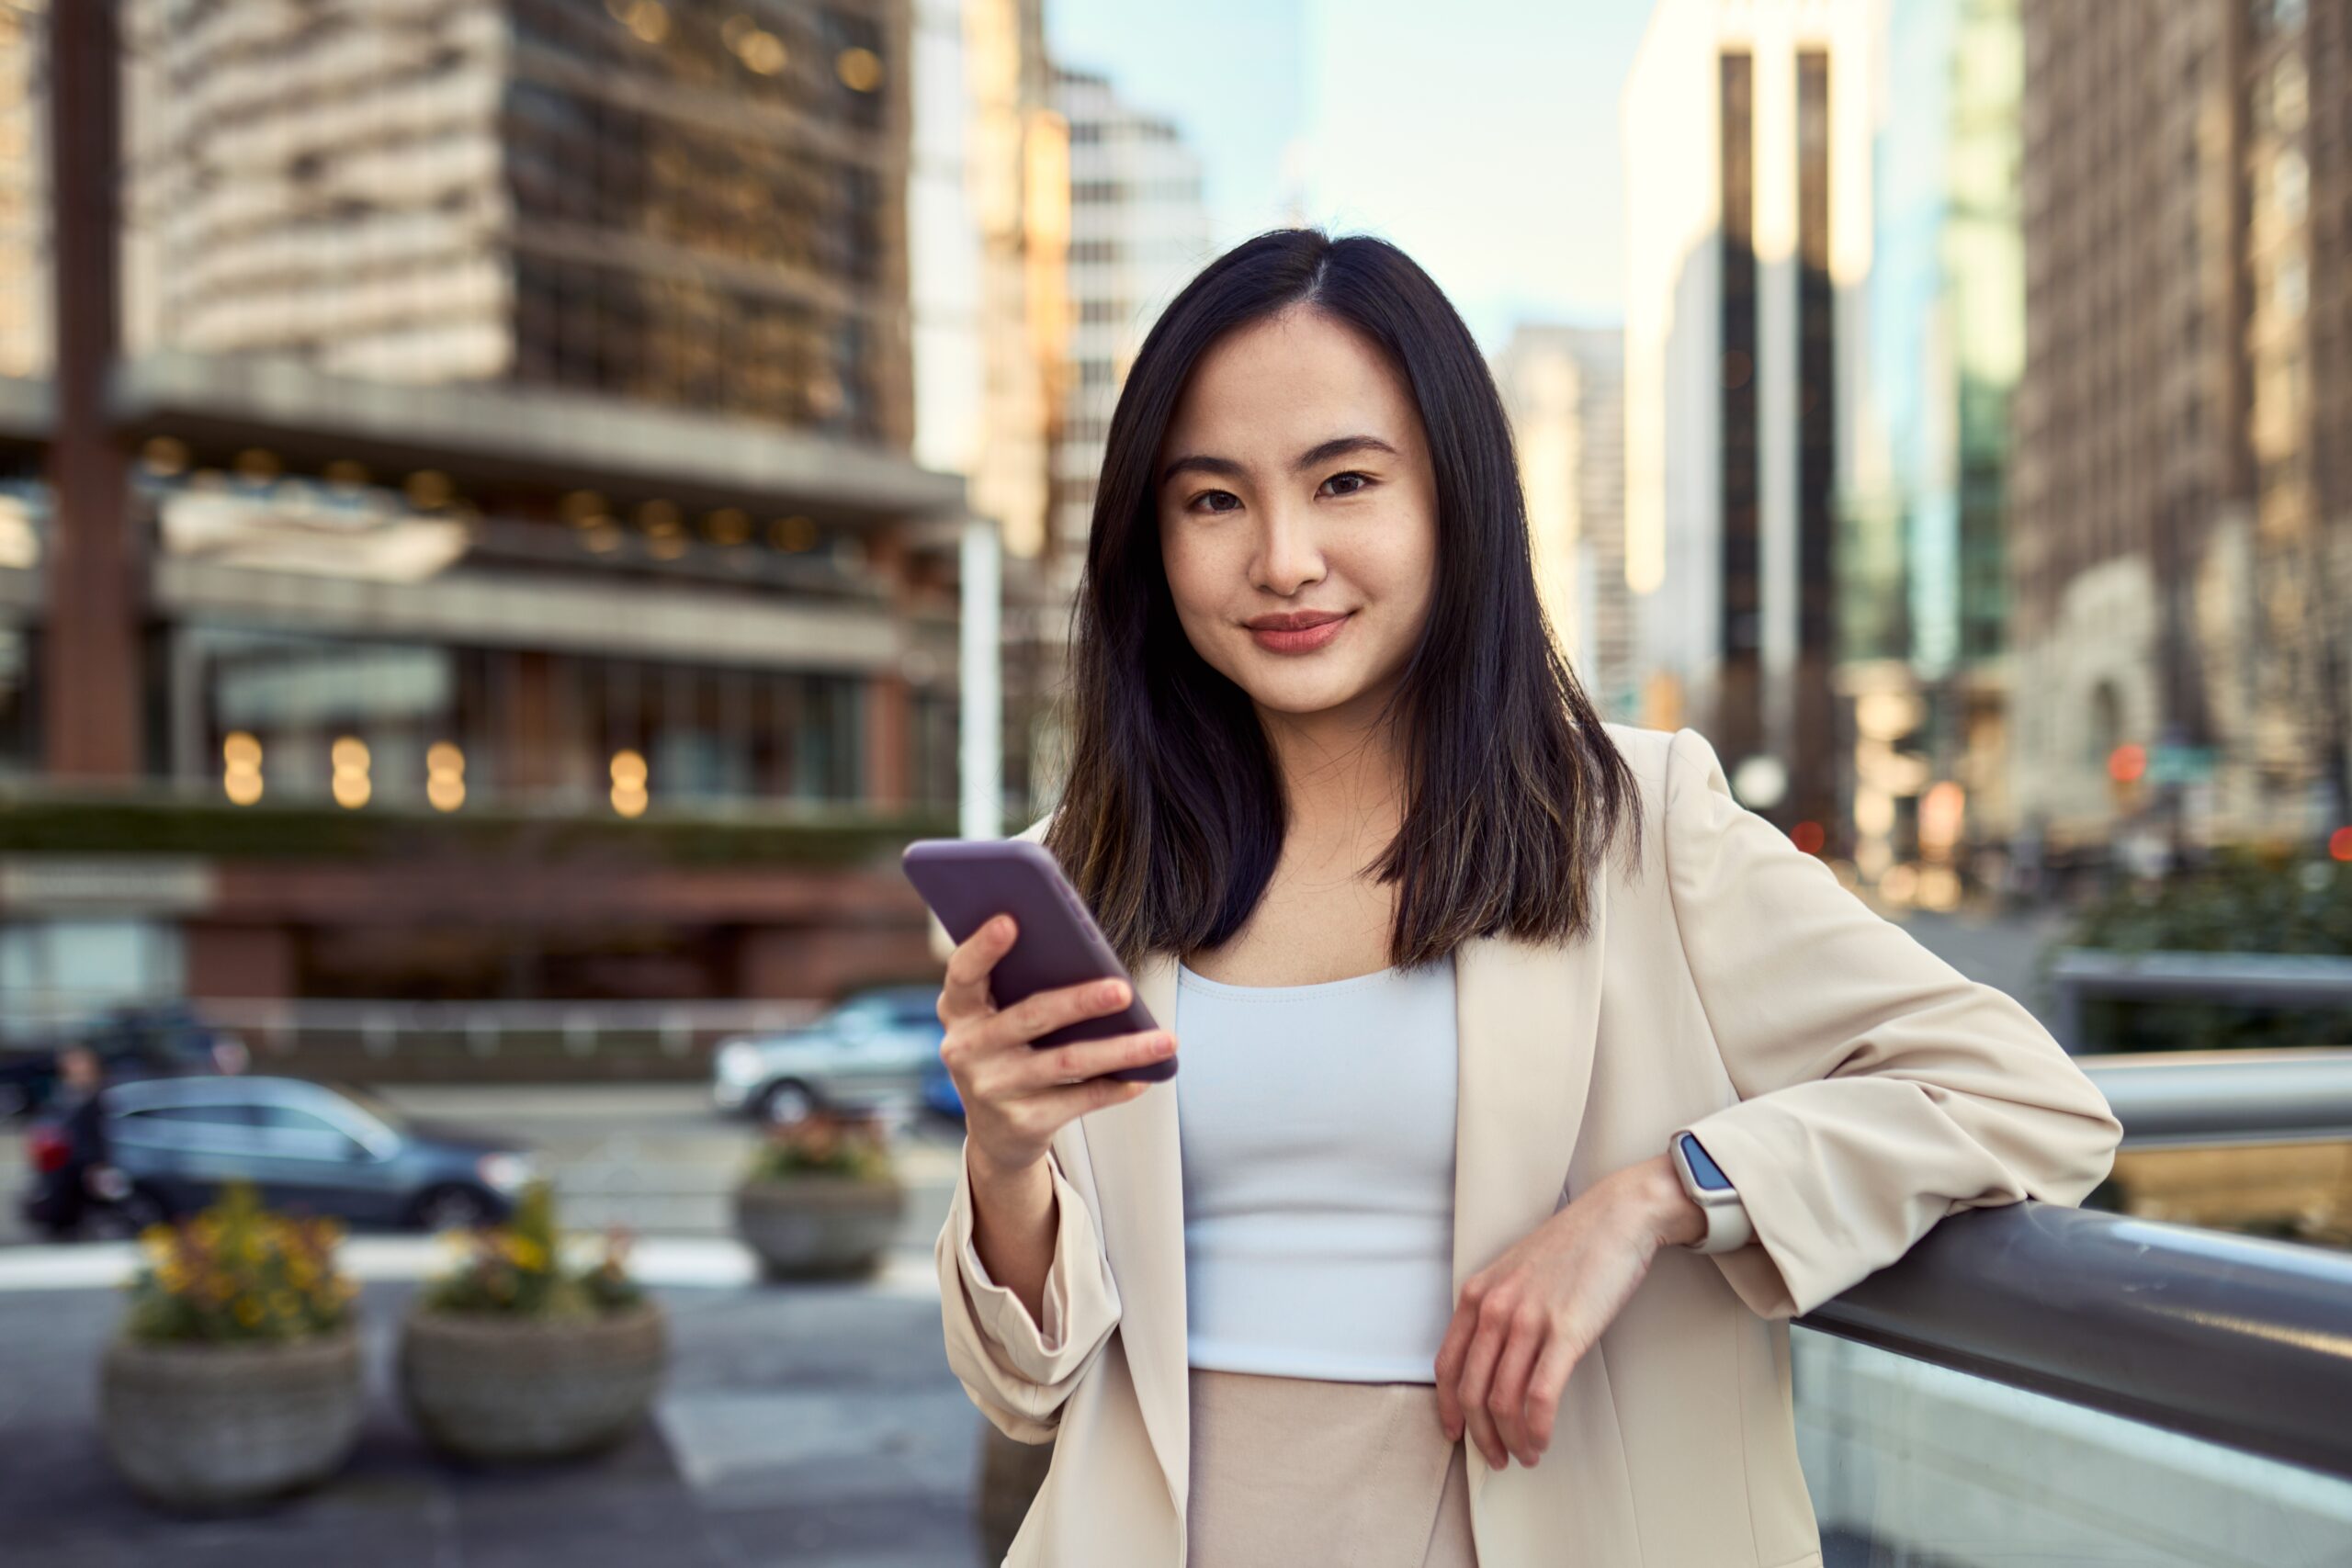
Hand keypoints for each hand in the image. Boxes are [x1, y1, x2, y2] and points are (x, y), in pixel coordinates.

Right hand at [937, 914, 1176, 1181]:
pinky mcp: (1023, 1122)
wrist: (996, 1133)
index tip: (1010, 921)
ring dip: (1120, 1049)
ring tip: (1164, 1039)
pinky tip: (1145, 1075)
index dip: (982, 948)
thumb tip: (1086, 954)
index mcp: (958, 1011)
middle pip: (1032, 1016)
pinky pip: (1080, 1099)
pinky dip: (1116, 1086)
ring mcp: (993, 1089)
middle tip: (1123, 989)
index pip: (963, 974)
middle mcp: (967, 1049)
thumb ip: (1020, 986)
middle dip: (1080, 1001)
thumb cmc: (1007, 1051)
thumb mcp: (997, 1018)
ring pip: (1067, 1062)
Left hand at [1434, 1155, 1704, 1469]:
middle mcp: (1494, 1308)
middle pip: (1470, 1391)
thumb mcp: (1515, 1272)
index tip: (1456, 1433)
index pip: (1446, 1364)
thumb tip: (1493, 1360)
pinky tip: (1542, 1441)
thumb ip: (1498, 1309)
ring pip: (1502, 1400)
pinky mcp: (1565, 1332)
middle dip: (1481, 1435)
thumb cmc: (1572, 1246)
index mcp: (1476, 1294)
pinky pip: (1540, 1396)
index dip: (1447, 1407)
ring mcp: (1527, 1320)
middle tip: (1497, 1458)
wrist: (1616, 1217)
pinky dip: (1537, 1428)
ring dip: (1512, 1439)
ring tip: (1525, 1455)